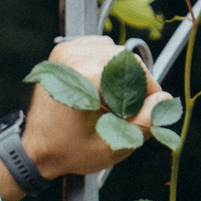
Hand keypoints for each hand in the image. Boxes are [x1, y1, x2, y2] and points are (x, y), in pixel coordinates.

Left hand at [21, 35, 170, 177]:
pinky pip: (99, 49)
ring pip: (114, 52)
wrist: (35, 149)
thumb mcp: (113, 145)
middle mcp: (72, 56)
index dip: (149, 91)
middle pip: (126, 58)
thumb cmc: (70, 151)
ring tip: (113, 102)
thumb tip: (165, 99)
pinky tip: (101, 89)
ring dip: (120, 75)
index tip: (149, 110)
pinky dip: (106, 67)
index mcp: (84, 75)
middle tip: (130, 109)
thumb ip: (143, 122)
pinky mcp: (62, 52)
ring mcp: (64, 51)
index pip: (135, 70)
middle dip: (134, 84)